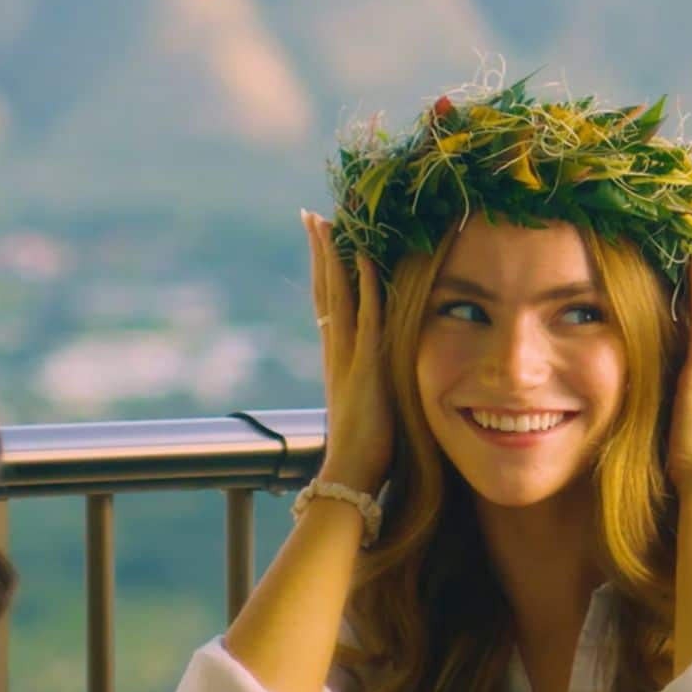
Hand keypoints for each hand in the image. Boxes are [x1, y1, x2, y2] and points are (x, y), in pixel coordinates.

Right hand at [302, 211, 392, 490]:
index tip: (321, 242)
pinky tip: (364, 258)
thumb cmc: (366, 452)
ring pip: (336, 295)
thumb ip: (370, 386)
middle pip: (323, 290)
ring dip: (333, 256)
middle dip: (319, 252)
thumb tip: (380, 377)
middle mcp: (335, 352)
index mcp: (336, 360)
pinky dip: (364, 286)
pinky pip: (366, 316)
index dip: (324, 272)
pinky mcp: (367, 366)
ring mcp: (348, 357)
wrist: (351, 475)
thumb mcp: (367, 407)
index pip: (327, 304)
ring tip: (326, 222)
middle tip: (311, 216)